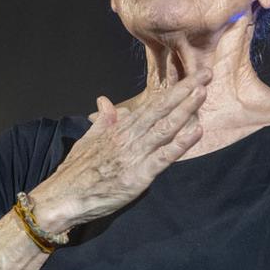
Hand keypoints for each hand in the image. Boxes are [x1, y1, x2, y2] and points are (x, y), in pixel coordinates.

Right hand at [30, 69, 210, 231]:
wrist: (63, 196)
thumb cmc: (75, 171)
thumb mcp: (88, 139)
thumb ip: (103, 120)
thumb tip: (105, 100)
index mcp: (120, 129)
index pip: (151, 105)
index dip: (173, 91)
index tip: (191, 77)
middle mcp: (130, 137)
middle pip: (162, 110)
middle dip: (185, 91)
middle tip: (206, 73)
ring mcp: (135, 155)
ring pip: (165, 128)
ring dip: (185, 109)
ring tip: (202, 92)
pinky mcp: (138, 175)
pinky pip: (163, 157)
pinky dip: (181, 144)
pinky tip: (196, 131)